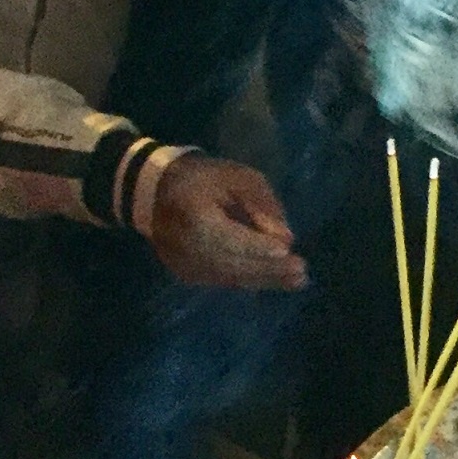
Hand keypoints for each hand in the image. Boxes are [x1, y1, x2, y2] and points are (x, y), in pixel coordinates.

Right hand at [147, 154, 305, 289]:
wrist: (156, 193)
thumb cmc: (204, 179)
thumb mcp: (237, 177)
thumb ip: (262, 204)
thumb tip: (285, 238)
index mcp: (192, 214)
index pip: (225, 236)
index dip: (255, 246)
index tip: (285, 250)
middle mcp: (183, 245)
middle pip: (231, 262)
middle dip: (268, 268)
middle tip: (301, 272)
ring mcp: (182, 263)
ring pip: (229, 277)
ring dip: (264, 279)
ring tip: (296, 281)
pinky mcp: (186, 274)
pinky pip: (223, 280)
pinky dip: (250, 280)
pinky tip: (275, 280)